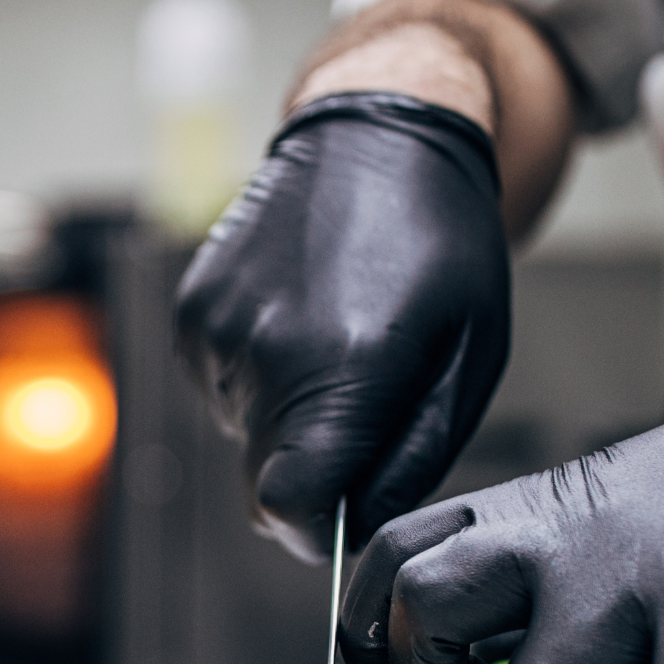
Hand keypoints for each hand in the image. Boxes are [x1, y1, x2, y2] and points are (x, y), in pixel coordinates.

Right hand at [174, 91, 510, 561]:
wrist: (377, 131)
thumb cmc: (441, 241)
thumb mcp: (471, 354)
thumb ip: (415, 454)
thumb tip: (362, 524)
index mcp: (347, 368)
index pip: (292, 507)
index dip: (319, 532)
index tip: (345, 518)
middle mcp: (267, 353)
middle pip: (264, 481)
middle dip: (312, 471)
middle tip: (362, 410)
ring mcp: (219, 330)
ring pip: (245, 434)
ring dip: (286, 415)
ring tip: (334, 340)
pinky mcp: (193, 312)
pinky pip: (222, 388)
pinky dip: (258, 376)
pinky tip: (298, 318)